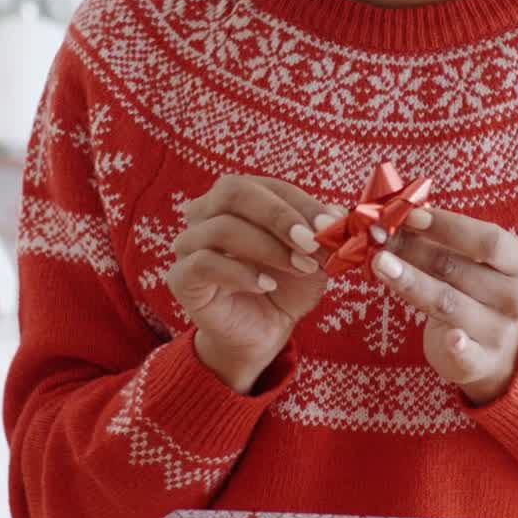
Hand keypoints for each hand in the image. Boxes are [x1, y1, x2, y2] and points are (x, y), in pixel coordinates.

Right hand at [167, 175, 344, 394]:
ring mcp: (188, 244)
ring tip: (299, 267)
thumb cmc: (285, 287)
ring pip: (220, 228)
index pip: (267, 185)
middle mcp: (206, 213)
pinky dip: (240, 273)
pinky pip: (204, 264)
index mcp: (238, 199)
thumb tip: (336, 214)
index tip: (331, 226)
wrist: (261, 332)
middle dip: (278, 216)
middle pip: (233, 192)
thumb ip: (322, 234)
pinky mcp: (180, 278)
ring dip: (267, 247)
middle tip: (310, 241)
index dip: (301, 203)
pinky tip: (265, 285)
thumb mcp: (313, 258)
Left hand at [370, 209, 517, 404]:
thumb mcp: (470, 262)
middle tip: (379, 235)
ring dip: (411, 281)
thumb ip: (440, 240)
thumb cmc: (476, 292)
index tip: (410, 215)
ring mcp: (498, 331)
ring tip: (380, 262)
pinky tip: (447, 338)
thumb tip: (396, 213)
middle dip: (414, 249)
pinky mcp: (480, 362)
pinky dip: (459, 347)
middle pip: (458, 268)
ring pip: (449, 303)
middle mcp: (513, 297)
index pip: (488, 240)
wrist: (499, 350)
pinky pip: (468, 354)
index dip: (447, 226)